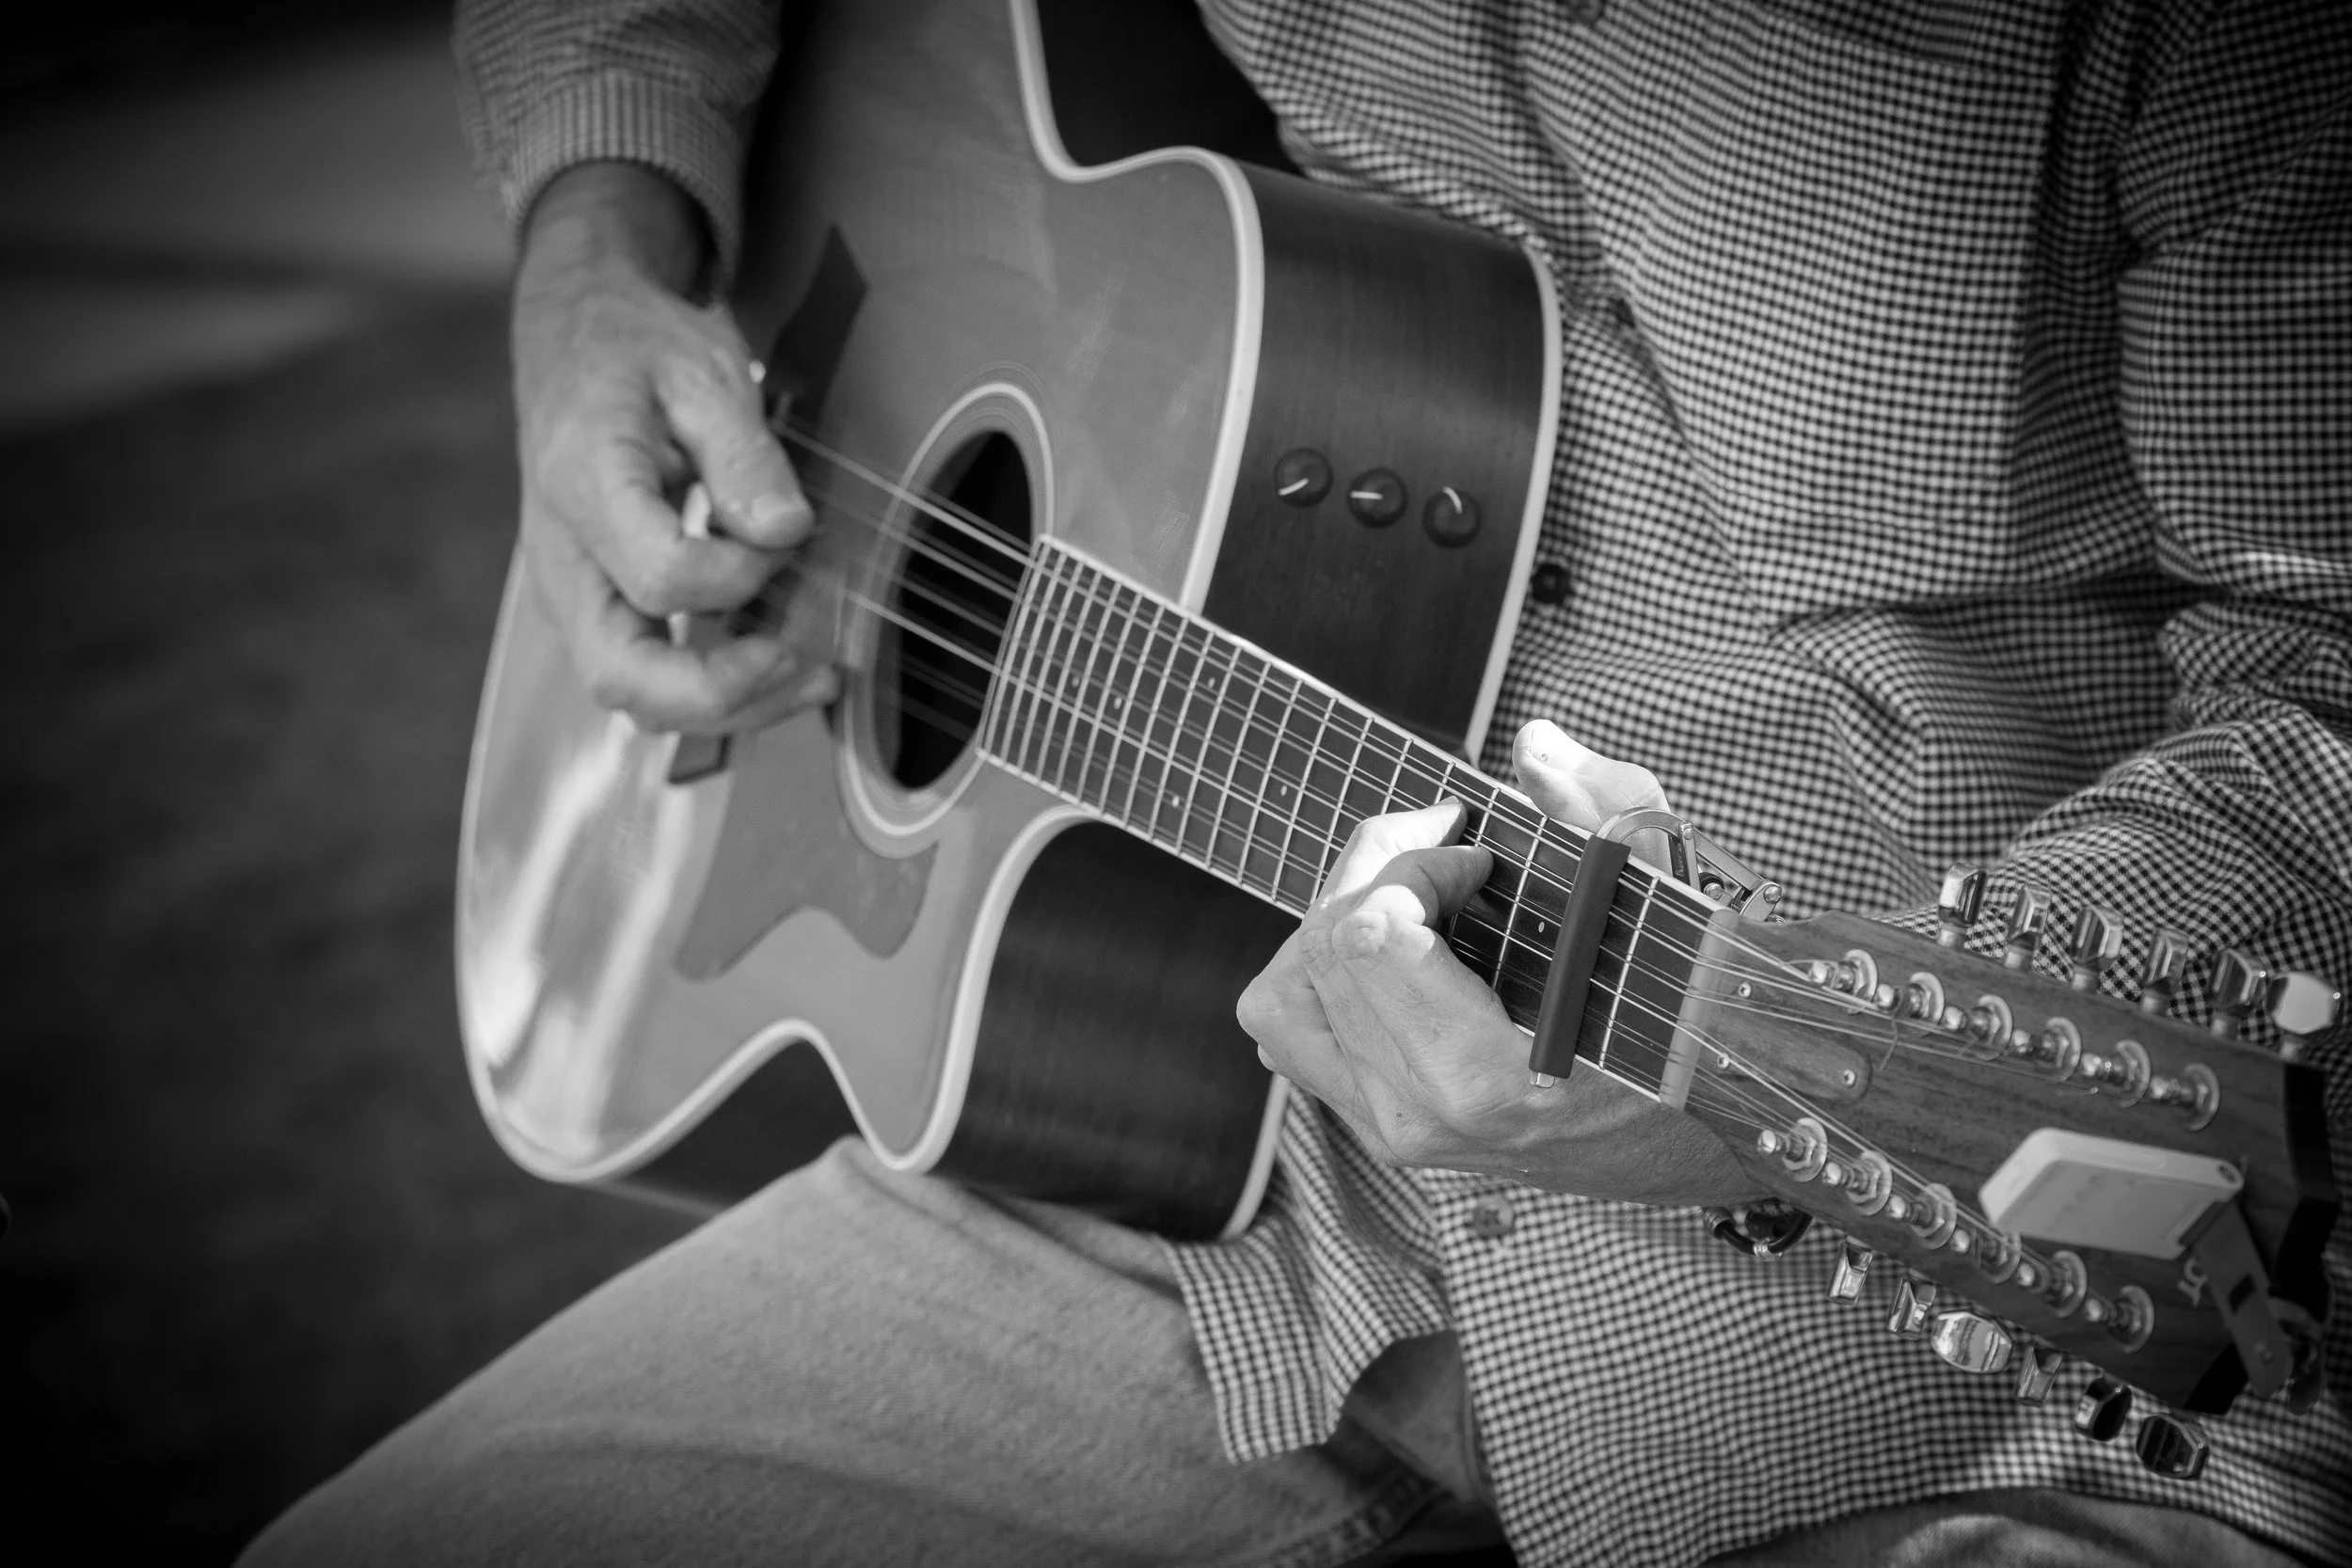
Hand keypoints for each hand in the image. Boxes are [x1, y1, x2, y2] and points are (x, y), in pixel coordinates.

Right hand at [510, 162, 836, 734]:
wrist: (574, 332)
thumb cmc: (632, 345)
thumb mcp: (700, 370)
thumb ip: (744, 454)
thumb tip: (784, 530)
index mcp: (582, 485)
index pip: (659, 576)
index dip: (738, 576)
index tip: (784, 538)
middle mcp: (563, 556)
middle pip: (622, 675)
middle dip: (722, 692)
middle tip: (804, 661)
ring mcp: (575, 589)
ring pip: (634, 694)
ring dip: (728, 704)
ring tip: (813, 677)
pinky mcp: (600, 602)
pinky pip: (647, 672)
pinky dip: (715, 687)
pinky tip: (781, 663)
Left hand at [1236, 720, 1757, 1206]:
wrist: (1712, 1130)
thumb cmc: (1692, 1017)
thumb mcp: (1665, 900)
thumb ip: (1598, 809)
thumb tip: (1534, 743)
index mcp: (1476, 1075)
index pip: (1369, 934)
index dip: (1414, 863)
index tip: (1480, 856)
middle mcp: (1415, 1112)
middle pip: (1323, 951)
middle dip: (1376, 870)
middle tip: (1447, 847)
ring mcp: (1392, 1128)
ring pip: (1286, 994)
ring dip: (1341, 919)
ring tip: (1415, 896)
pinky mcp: (1383, 1127)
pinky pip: (1296, 1032)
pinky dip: (1324, 974)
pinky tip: (1394, 948)